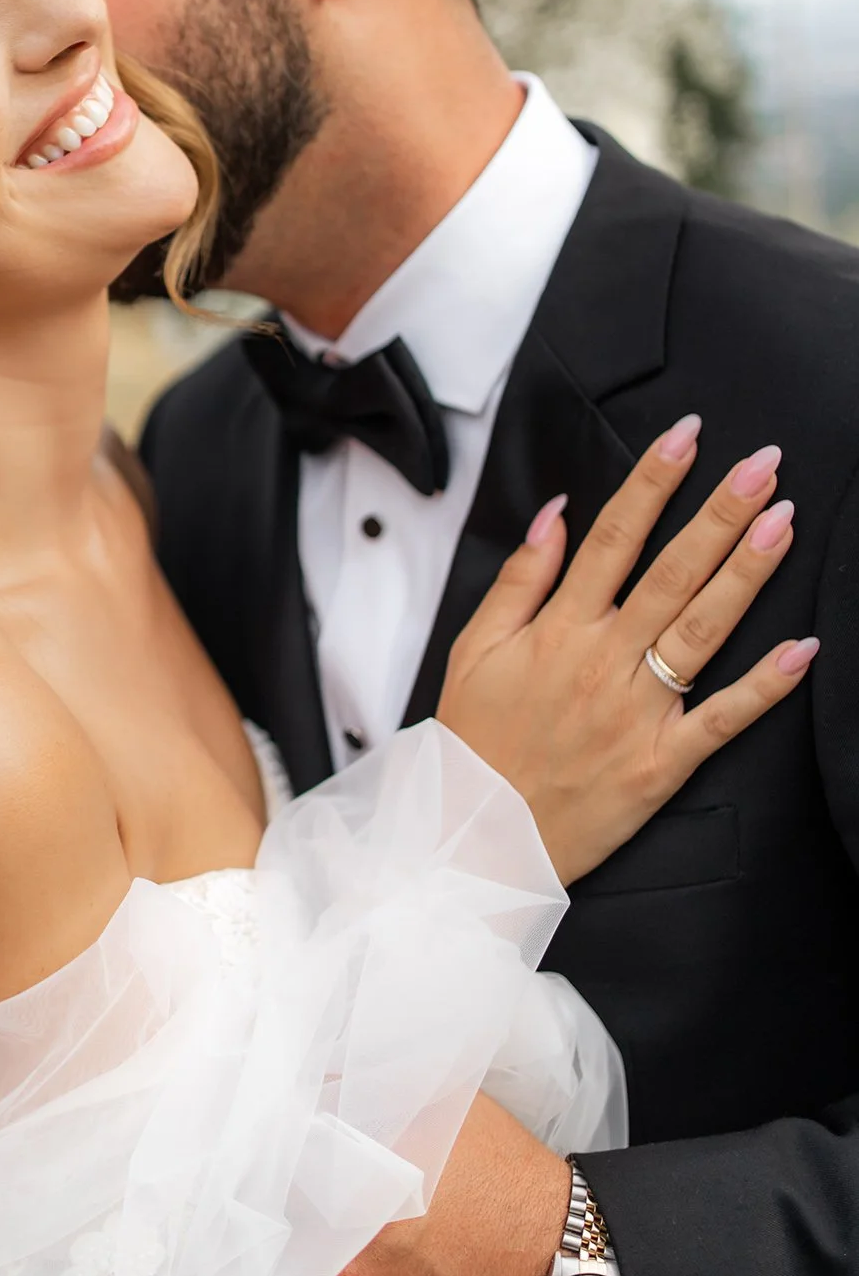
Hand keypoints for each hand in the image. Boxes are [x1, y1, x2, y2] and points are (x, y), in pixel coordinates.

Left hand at [247, 1096, 566, 1275]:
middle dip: (215, 1231)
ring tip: (225, 1275)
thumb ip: (356, 1087)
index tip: (215, 1152)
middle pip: (232, 1254)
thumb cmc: (507, 1187)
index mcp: (348, 1199)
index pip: (245, 1179)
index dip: (223, 1162)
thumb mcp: (435, 1106)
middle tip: (208, 1213)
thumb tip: (299, 1069)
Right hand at [438, 417, 817, 884]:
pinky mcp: (661, 763)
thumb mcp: (473, 649)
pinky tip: (800, 649)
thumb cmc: (476, 744)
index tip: (686, 438)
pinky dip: (763, 687)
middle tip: (761, 466)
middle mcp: (602, 662)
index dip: (652, 482)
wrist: (475, 837)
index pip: (614, 538)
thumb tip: (556, 515)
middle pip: (670, 571)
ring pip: (700, 631)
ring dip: (745, 575)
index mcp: (558, 630)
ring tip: (781, 524)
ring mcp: (636, 712)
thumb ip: (519, 579)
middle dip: (718, 513)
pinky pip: (721, 720)